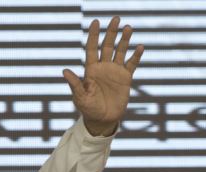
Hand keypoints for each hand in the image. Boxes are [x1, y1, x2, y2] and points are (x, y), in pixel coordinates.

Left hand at [63, 17, 143, 135]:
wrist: (102, 119)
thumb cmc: (88, 109)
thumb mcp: (80, 97)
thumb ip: (75, 84)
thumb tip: (65, 71)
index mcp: (90, 70)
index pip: (91, 48)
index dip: (93, 36)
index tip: (95, 22)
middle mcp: (103, 67)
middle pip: (107, 46)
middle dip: (111, 32)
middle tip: (116, 18)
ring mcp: (115, 71)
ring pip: (120, 51)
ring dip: (124, 40)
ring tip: (128, 27)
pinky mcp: (125, 78)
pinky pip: (132, 64)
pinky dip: (136, 56)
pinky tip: (140, 47)